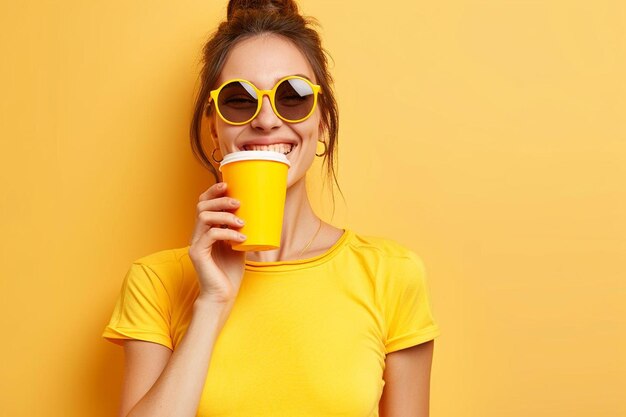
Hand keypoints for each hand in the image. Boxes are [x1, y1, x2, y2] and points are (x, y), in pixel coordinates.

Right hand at [188, 182, 246, 303]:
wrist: (223, 295)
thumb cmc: (231, 271)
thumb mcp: (239, 244)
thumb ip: (241, 229)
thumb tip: (260, 213)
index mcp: (206, 229)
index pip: (203, 203)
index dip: (213, 191)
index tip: (228, 184)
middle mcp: (198, 234)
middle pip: (202, 206)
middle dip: (221, 200)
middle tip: (239, 204)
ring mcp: (196, 243)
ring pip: (204, 217)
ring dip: (225, 215)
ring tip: (242, 222)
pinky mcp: (197, 254)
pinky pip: (209, 235)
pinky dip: (226, 233)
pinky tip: (240, 238)